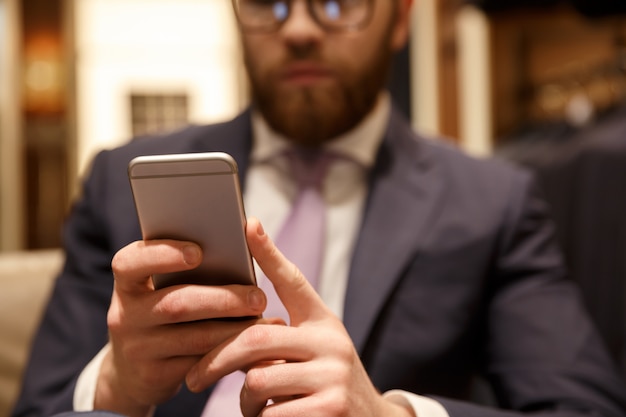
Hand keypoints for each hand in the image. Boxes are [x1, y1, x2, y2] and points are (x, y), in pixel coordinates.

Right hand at [96, 239, 272, 416]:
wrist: (133, 370)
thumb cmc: (161, 311)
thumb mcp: (159, 289)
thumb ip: (185, 269)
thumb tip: (239, 246)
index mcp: (126, 282)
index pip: (130, 262)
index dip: (163, 254)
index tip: (198, 252)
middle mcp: (125, 315)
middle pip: (176, 303)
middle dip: (222, 299)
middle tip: (259, 297)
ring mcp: (137, 348)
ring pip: (194, 337)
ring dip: (234, 329)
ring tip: (265, 321)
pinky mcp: (155, 376)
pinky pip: (200, 364)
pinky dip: (230, 352)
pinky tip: (253, 345)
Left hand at [186, 218, 413, 416]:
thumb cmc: (329, 383)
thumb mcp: (315, 351)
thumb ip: (283, 335)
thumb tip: (234, 319)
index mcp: (324, 323)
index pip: (293, 282)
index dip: (268, 253)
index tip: (247, 225)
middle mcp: (332, 343)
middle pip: (256, 339)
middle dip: (216, 360)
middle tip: (194, 378)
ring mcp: (334, 378)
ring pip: (257, 381)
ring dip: (244, 400)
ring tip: (252, 405)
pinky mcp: (330, 411)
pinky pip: (270, 414)